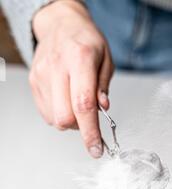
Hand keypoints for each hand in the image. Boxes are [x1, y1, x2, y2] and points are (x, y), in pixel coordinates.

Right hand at [30, 0, 113, 157]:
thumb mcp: (106, 60)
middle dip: (81, 127)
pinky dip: (60, 115)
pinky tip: (66, 101)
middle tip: (90, 118)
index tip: (96, 149)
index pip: (83, 105)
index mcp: (80, 59)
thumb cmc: (86, 41)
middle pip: (65, 117)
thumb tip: (103, 110)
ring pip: (55, 119)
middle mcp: (57, 67)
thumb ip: (103, 87)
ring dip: (71, 122)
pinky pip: (47, 114)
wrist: (60, 24)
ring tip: (77, 104)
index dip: (90, 133)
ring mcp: (42, 75)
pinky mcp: (34, 82)